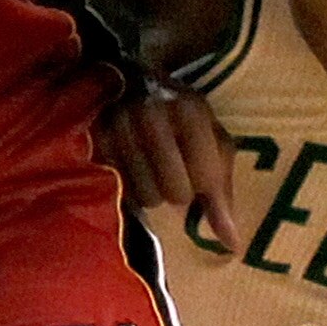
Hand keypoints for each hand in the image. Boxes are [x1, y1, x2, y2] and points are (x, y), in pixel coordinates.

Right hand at [97, 83, 238, 249]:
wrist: (128, 82)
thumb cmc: (180, 118)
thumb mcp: (211, 140)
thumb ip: (221, 190)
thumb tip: (232, 243)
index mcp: (189, 111)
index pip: (204, 179)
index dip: (205, 190)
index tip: (199, 182)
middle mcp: (151, 116)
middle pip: (174, 193)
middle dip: (176, 191)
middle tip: (172, 172)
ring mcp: (118, 129)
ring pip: (144, 197)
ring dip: (151, 192)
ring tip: (150, 168)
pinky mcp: (94, 143)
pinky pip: (119, 191)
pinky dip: (128, 187)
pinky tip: (130, 167)